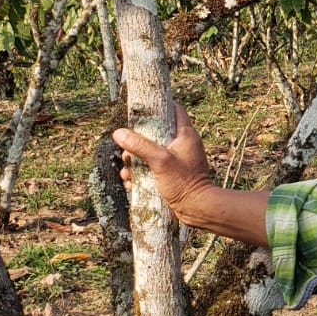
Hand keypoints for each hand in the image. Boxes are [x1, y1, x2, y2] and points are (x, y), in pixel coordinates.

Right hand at [112, 108, 269, 244]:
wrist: (198, 210)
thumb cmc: (184, 183)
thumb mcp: (160, 161)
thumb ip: (140, 146)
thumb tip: (118, 133)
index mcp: (186, 135)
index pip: (175, 110)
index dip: (159, 105)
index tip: (141, 107)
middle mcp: (182, 145)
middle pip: (155, 134)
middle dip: (137, 142)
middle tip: (127, 152)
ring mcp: (177, 161)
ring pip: (150, 154)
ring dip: (135, 162)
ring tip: (126, 171)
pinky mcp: (171, 175)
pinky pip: (151, 170)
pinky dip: (140, 175)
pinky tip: (130, 183)